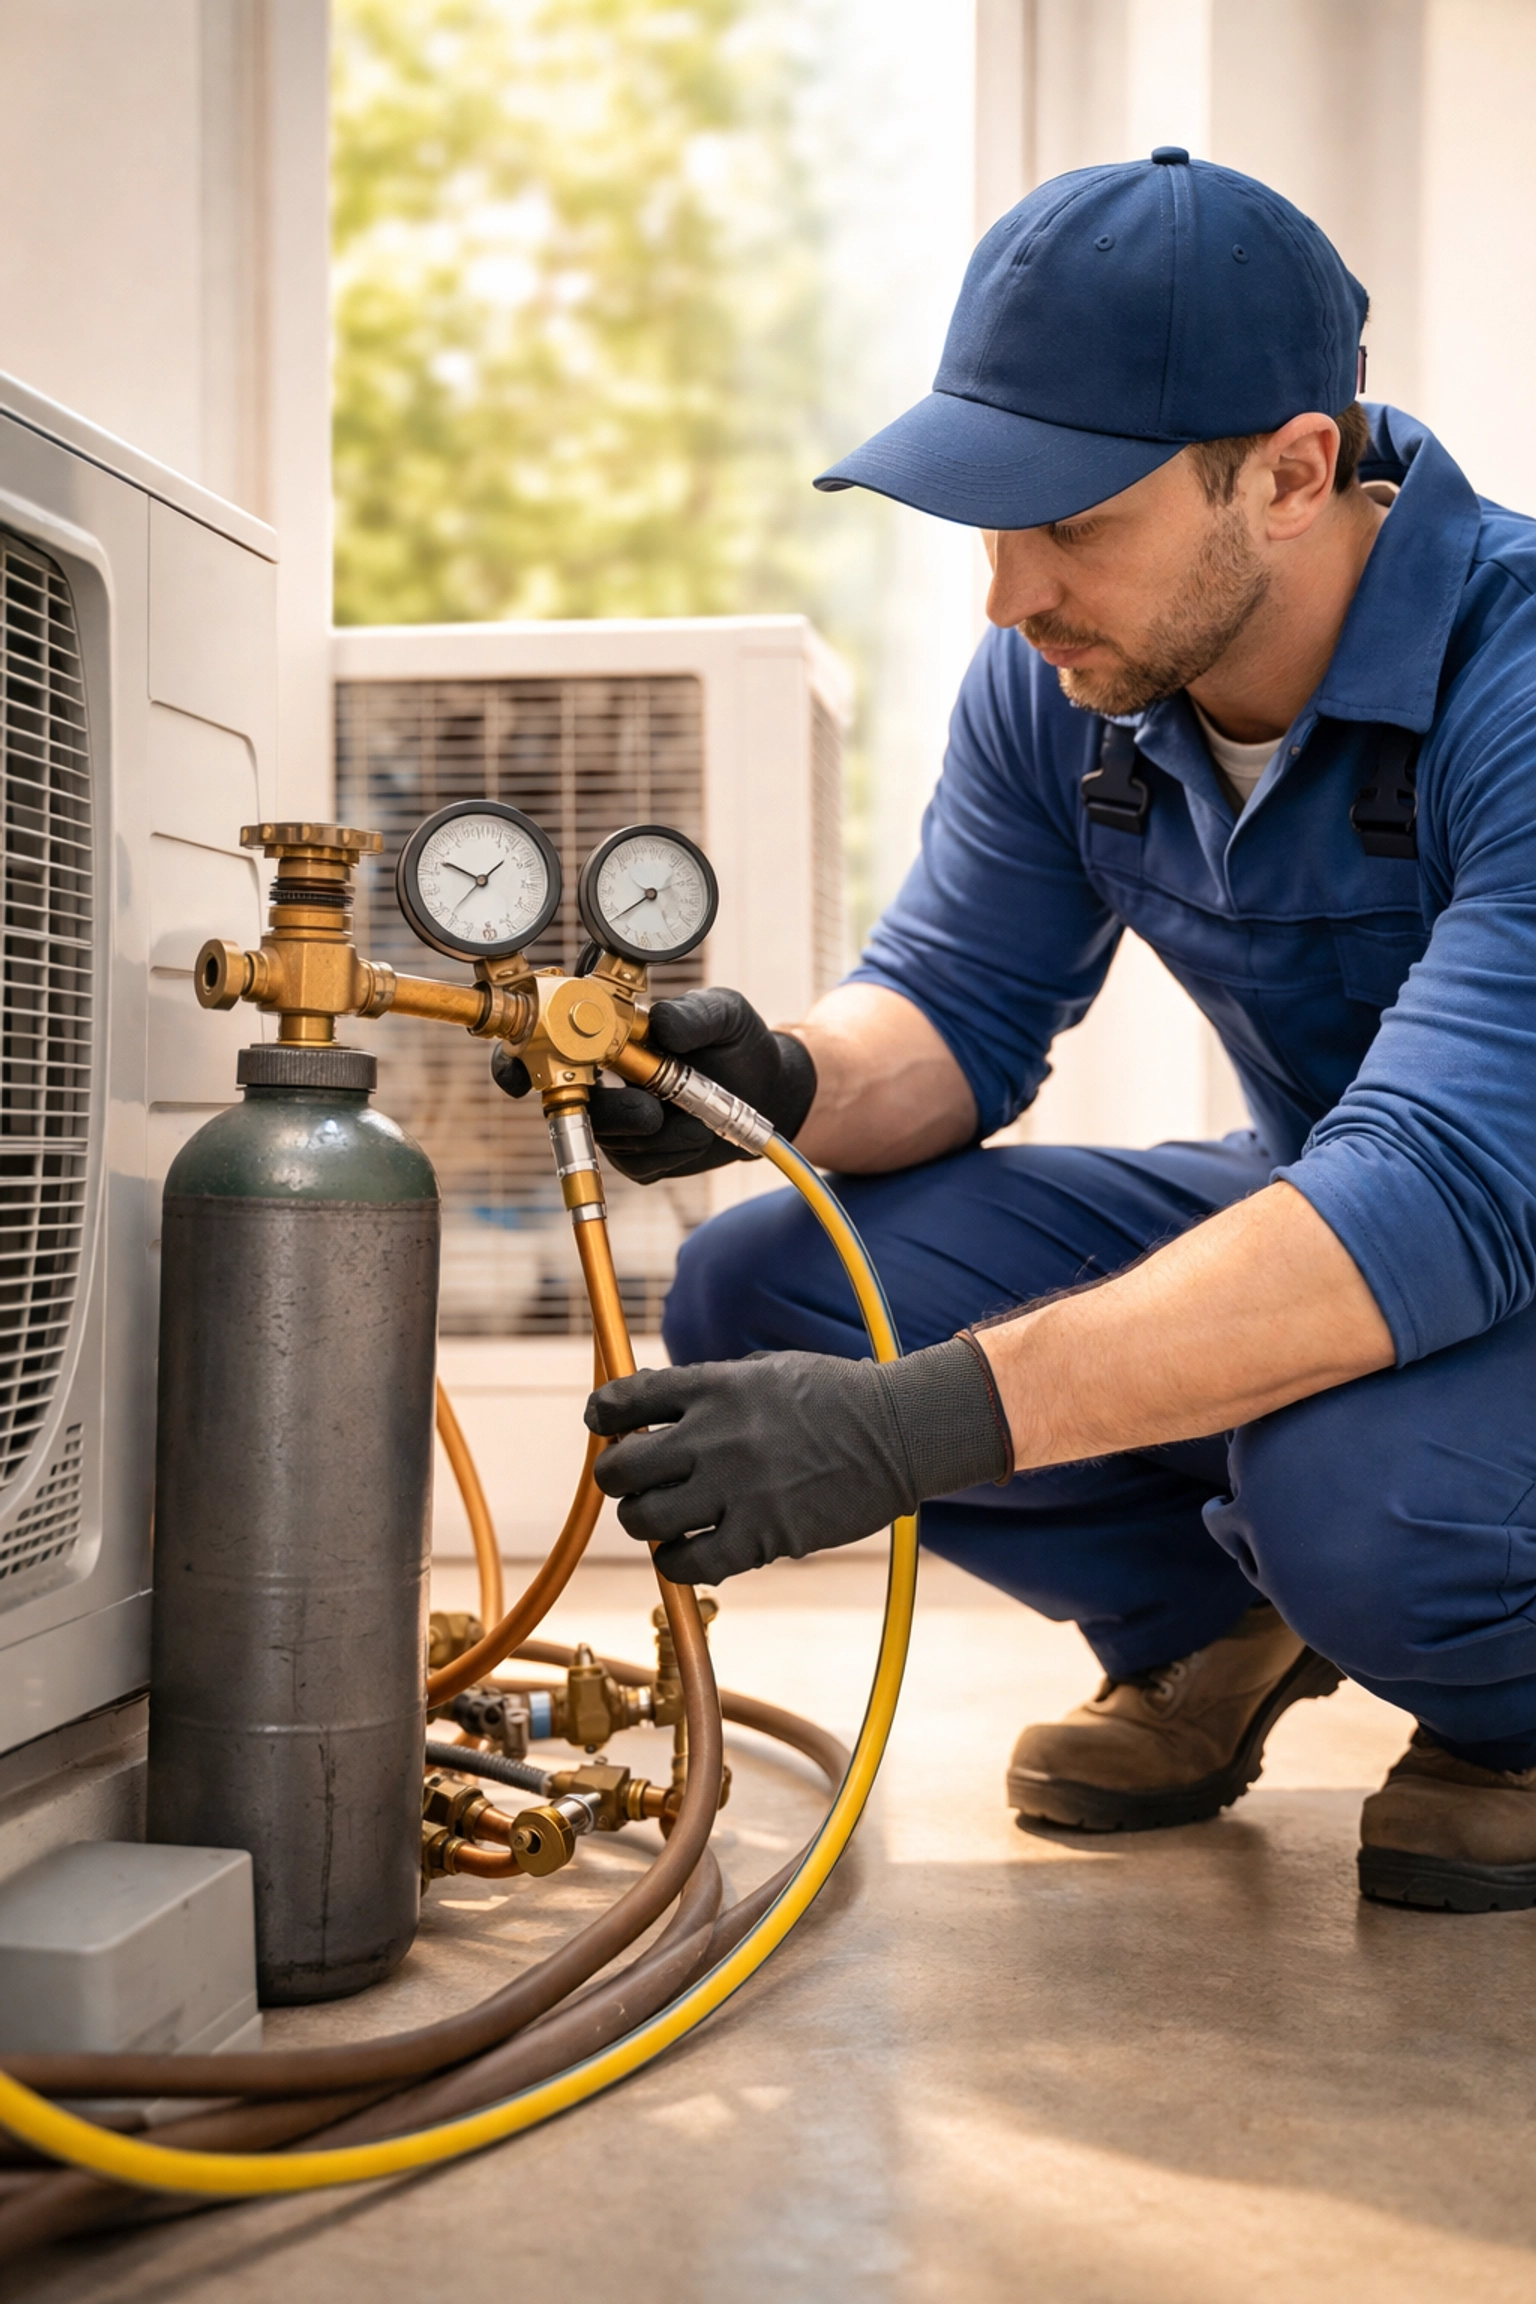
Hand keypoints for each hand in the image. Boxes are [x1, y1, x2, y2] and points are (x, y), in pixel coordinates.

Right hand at [494, 987, 817, 1182]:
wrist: (767, 1090)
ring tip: (698, 1117)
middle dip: (611, 1113)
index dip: (517, 1064)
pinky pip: (638, 1163)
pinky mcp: (636, 1156)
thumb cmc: (734, 1042)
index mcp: (601, 1031)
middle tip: (651, 1112)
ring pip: (610, 1137)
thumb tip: (662, 1024)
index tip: (524, 1079)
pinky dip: (674, 1150)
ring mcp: (614, 1121)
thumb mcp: (725, 1015)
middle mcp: (597, 1078)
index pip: (537, 1046)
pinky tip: (697, 1132)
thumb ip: (694, 1014)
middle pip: (565, 1103)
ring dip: (659, 1133)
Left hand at [585, 1337, 1011, 1581]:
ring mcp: (737, 1488)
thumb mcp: (763, 1372)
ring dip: (644, 1522)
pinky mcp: (762, 1535)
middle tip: (634, 1483)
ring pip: (643, 1521)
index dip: (602, 1416)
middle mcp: (716, 1436)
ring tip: (664, 1519)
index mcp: (715, 1387)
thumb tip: (644, 1406)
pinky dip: (677, 1563)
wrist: (899, 1432)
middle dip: (617, 1476)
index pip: (623, 1400)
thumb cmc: (834, 1397)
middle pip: (620, 1468)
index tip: (605, 1425)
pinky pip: (687, 1564)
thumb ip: (705, 1389)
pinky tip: (688, 1552)